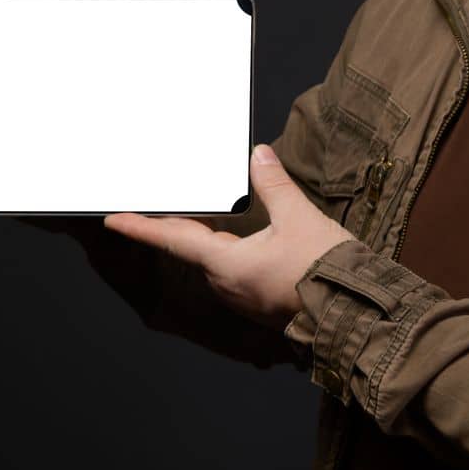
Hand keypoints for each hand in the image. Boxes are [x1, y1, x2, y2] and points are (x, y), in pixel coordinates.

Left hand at [103, 144, 357, 330]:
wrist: (355, 314)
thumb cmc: (325, 270)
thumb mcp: (299, 217)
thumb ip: (274, 184)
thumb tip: (258, 155)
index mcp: (226, 264)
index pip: (173, 239)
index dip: (141, 226)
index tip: (113, 220)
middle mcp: (227, 285)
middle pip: (193, 248)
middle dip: (176, 226)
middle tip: (159, 206)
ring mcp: (243, 298)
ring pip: (216, 261)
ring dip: (208, 240)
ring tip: (204, 217)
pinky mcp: (261, 303)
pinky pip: (236, 272)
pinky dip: (231, 253)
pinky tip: (247, 242)